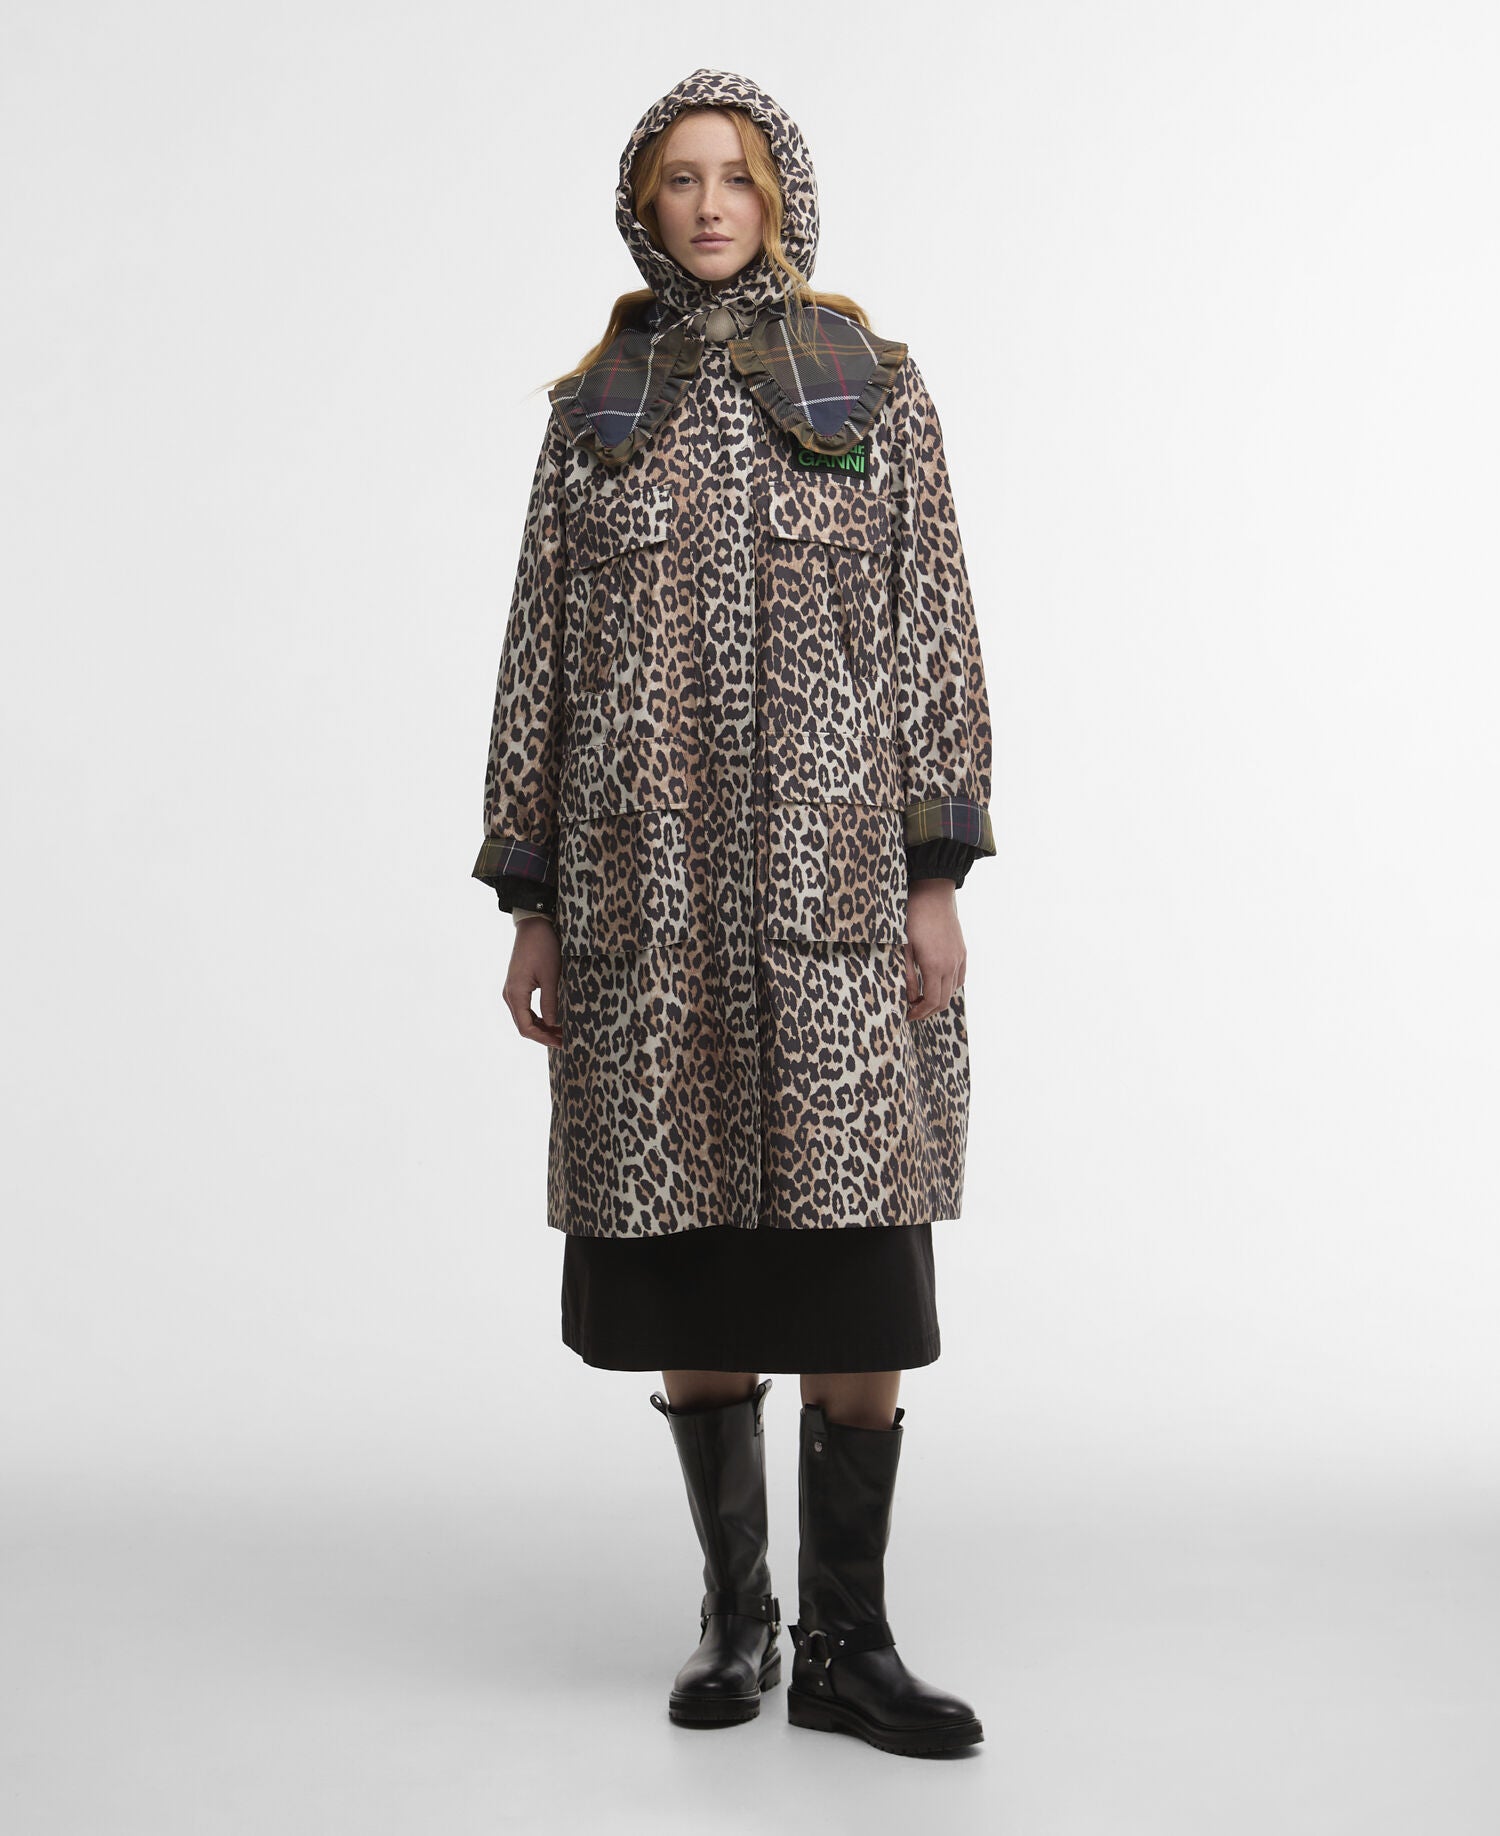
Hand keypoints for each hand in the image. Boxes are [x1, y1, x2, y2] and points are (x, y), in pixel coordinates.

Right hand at [504, 920, 562, 1047]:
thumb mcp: (551, 976)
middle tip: (565, 1040)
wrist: (534, 925)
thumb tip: (553, 1024)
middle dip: (544, 1035)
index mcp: (515, 993)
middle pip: (524, 1024)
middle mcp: (510, 994)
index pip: (526, 1027)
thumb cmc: (543, 947)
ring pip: (525, 1017)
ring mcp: (512, 990)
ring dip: (542, 1026)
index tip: (561, 1043)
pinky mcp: (518, 985)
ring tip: (561, 1032)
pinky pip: (525, 1008)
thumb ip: (550, 1002)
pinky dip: (538, 1016)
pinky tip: (553, 1019)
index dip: (543, 1038)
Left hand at [904, 879, 965, 1022]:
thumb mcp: (903, 948)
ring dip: (939, 998)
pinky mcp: (962, 951)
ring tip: (922, 998)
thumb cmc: (912, 917)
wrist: (933, 892)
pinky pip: (960, 977)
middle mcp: (951, 964)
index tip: (908, 1014)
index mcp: (935, 965)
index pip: (932, 1001)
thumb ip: (907, 976)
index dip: (920, 1013)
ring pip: (953, 990)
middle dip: (928, 1010)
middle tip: (912, 1010)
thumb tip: (910, 998)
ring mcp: (959, 958)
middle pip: (944, 1000)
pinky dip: (949, 986)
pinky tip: (936, 983)